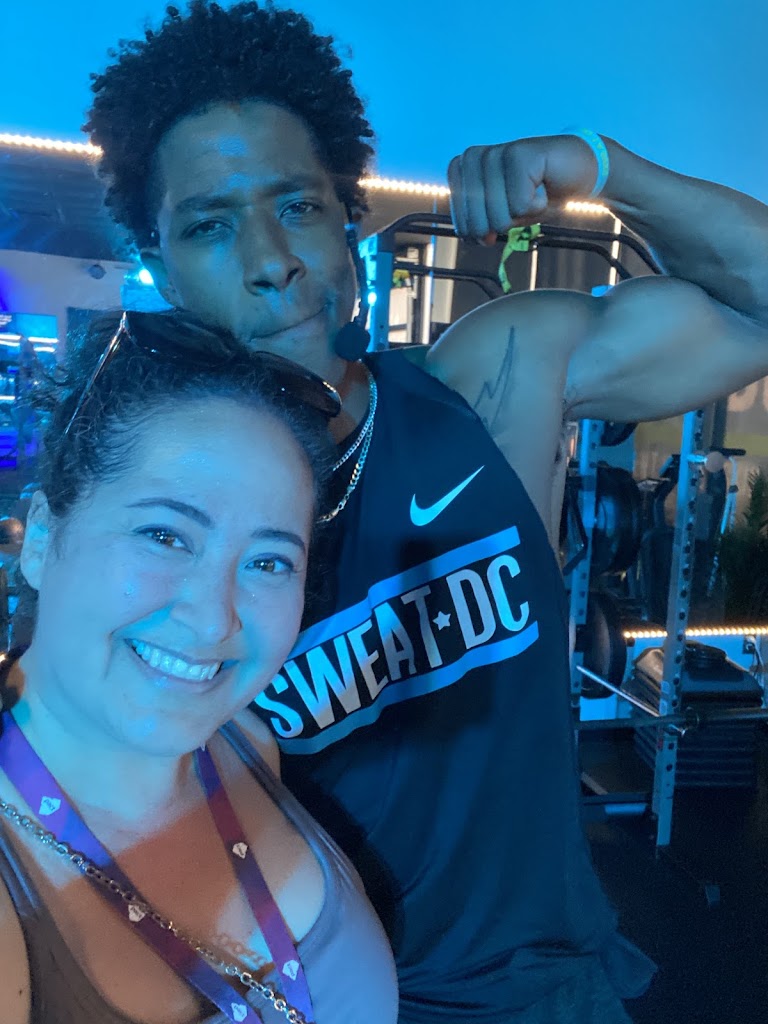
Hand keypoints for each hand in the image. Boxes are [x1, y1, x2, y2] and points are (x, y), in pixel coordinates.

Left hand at [448, 134, 604, 242]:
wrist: (579, 171)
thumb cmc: (539, 192)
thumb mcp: (505, 215)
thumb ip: (482, 227)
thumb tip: (479, 237)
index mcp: (464, 169)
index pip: (460, 221)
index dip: (485, 229)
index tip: (506, 209)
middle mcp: (474, 157)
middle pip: (478, 222)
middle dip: (506, 222)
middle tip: (523, 200)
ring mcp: (495, 153)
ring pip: (498, 215)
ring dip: (524, 212)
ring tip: (535, 190)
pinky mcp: (518, 154)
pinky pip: (520, 205)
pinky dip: (538, 205)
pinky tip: (544, 184)